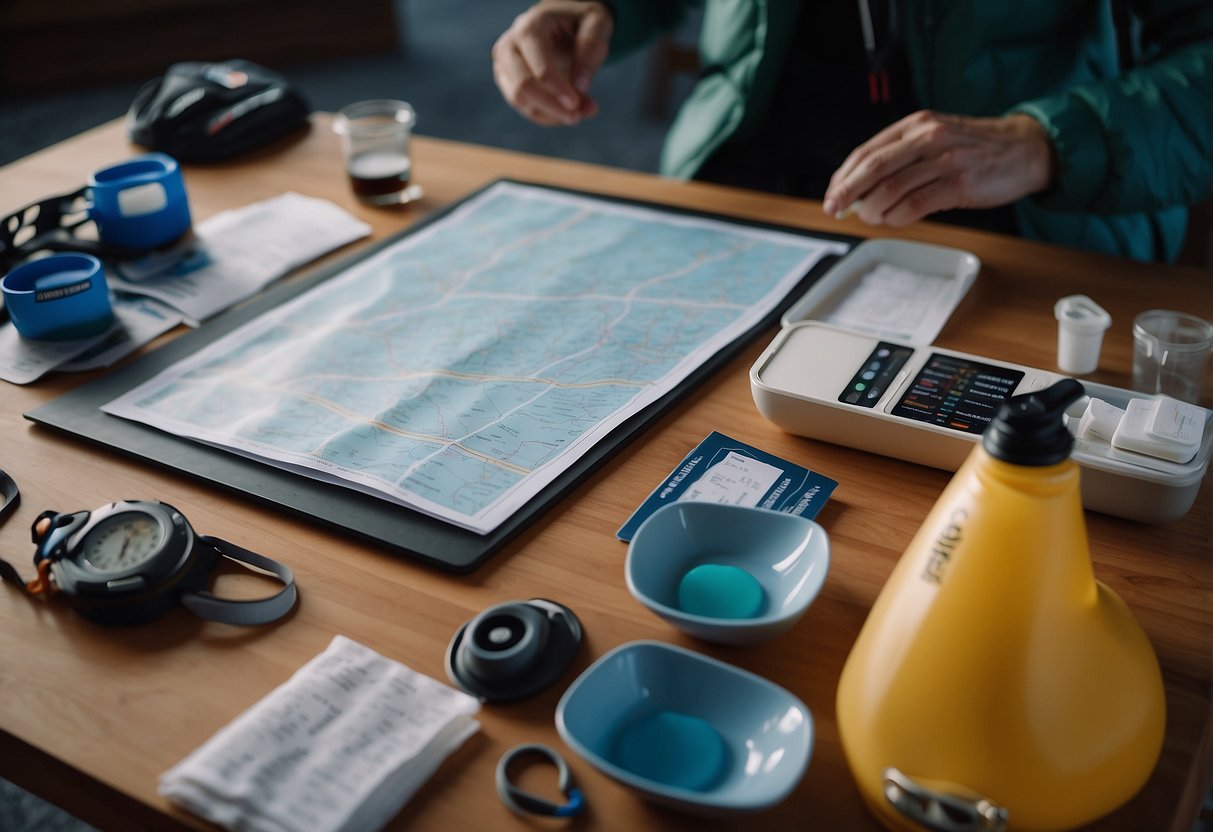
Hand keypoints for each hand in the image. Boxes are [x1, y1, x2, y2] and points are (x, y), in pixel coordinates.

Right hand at [492, 1, 612, 126]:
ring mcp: (503, 62)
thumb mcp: (597, 23)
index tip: (577, 104)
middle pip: (522, 86)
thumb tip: (580, 86)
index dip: (558, 89)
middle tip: (577, 118)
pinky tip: (564, 114)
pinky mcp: (506, 77)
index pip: (539, 66)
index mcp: (531, 26)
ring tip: (576, 116)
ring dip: (548, 115)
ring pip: (517, 99)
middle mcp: (510, 43)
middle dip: (551, 107)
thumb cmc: (580, 21)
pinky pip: (520, 104)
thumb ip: (591, 50)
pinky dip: (543, 115)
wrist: (562, 19)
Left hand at [822, 111, 1057, 226]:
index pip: (867, 151)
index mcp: (916, 125)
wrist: (1025, 149)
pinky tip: (894, 221)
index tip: (832, 195)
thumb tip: (860, 192)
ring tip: (870, 219)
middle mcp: (928, 137)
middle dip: (848, 192)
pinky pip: (917, 204)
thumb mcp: (935, 140)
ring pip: (893, 188)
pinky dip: (898, 217)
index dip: (844, 176)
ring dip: (873, 210)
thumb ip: (901, 159)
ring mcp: (946, 159)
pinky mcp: (961, 183)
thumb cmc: (974, 150)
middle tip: (834, 210)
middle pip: (874, 167)